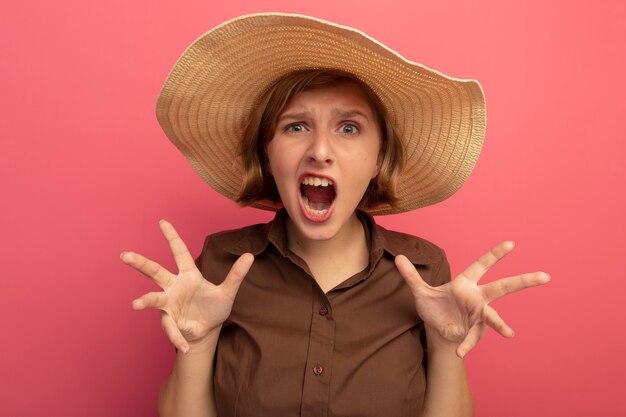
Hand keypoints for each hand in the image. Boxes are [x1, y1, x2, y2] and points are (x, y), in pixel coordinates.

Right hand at [121, 220, 253, 352]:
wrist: (208, 330)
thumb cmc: (213, 307)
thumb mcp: (228, 291)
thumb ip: (236, 274)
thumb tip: (250, 255)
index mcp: (188, 275)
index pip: (179, 252)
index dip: (172, 237)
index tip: (162, 221)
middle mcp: (174, 286)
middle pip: (155, 271)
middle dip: (140, 263)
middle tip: (125, 255)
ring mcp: (169, 304)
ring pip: (153, 299)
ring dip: (145, 301)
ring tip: (136, 304)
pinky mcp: (170, 321)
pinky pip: (172, 329)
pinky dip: (178, 338)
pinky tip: (185, 347)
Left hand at [395, 241, 548, 357]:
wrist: (437, 330)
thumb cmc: (434, 307)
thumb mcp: (420, 291)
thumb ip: (411, 275)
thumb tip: (397, 257)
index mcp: (466, 283)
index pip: (482, 265)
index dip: (495, 254)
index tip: (511, 243)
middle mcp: (477, 297)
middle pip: (503, 287)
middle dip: (523, 281)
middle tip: (545, 276)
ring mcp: (478, 315)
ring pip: (494, 317)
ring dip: (501, 325)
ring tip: (509, 333)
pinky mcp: (473, 331)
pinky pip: (471, 338)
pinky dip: (464, 345)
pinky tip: (458, 352)